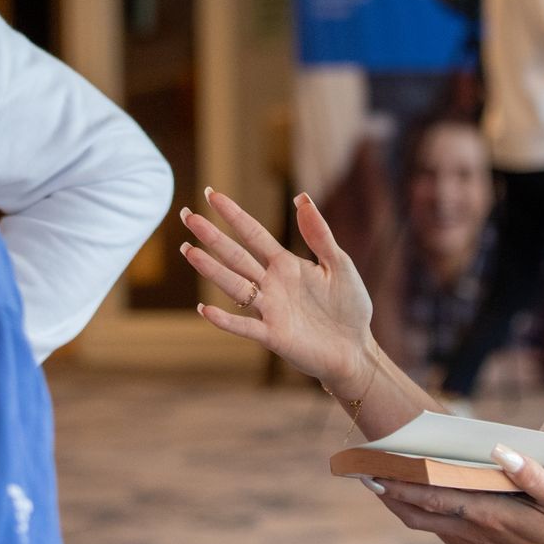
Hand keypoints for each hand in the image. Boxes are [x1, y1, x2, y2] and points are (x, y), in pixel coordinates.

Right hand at [180, 189, 375, 390]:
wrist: (356, 349)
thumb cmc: (349, 306)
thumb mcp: (338, 264)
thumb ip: (319, 234)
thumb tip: (302, 197)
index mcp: (285, 264)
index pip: (253, 233)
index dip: (233, 215)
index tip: (212, 194)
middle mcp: (271, 284)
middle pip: (235, 256)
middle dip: (212, 236)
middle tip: (187, 216)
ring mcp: (269, 309)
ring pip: (234, 286)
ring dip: (211, 269)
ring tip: (189, 251)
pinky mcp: (273, 336)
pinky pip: (245, 326)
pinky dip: (225, 320)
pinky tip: (204, 309)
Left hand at [373, 445, 543, 543]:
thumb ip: (531, 474)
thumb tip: (500, 450)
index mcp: (489, 512)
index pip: (434, 495)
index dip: (401, 483)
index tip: (374, 469)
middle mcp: (476, 526)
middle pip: (419, 510)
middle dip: (389, 492)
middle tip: (361, 473)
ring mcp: (477, 536)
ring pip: (426, 520)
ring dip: (400, 502)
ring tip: (379, 482)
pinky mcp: (483, 539)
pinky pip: (441, 525)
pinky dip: (421, 510)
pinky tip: (416, 497)